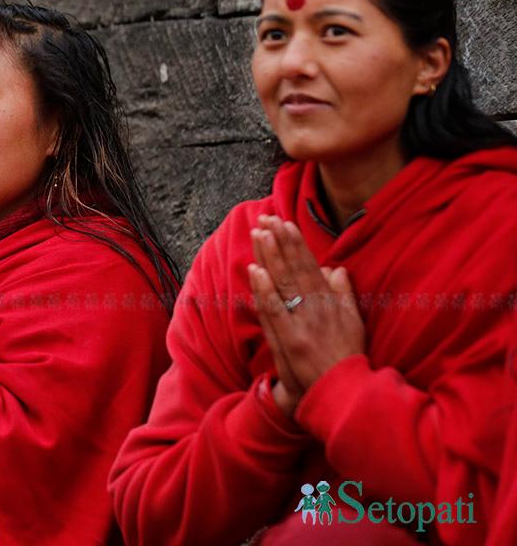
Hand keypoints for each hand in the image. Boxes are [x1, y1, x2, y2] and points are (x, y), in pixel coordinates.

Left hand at [247, 216, 364, 413]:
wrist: (342, 392)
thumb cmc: (347, 357)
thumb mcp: (355, 322)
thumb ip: (344, 294)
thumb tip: (336, 268)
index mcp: (331, 302)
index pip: (310, 266)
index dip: (296, 244)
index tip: (284, 223)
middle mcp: (317, 308)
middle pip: (294, 269)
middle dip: (279, 242)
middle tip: (265, 219)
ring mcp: (302, 323)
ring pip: (283, 283)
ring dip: (269, 257)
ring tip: (258, 234)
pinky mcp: (291, 340)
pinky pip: (275, 311)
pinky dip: (265, 290)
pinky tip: (256, 271)